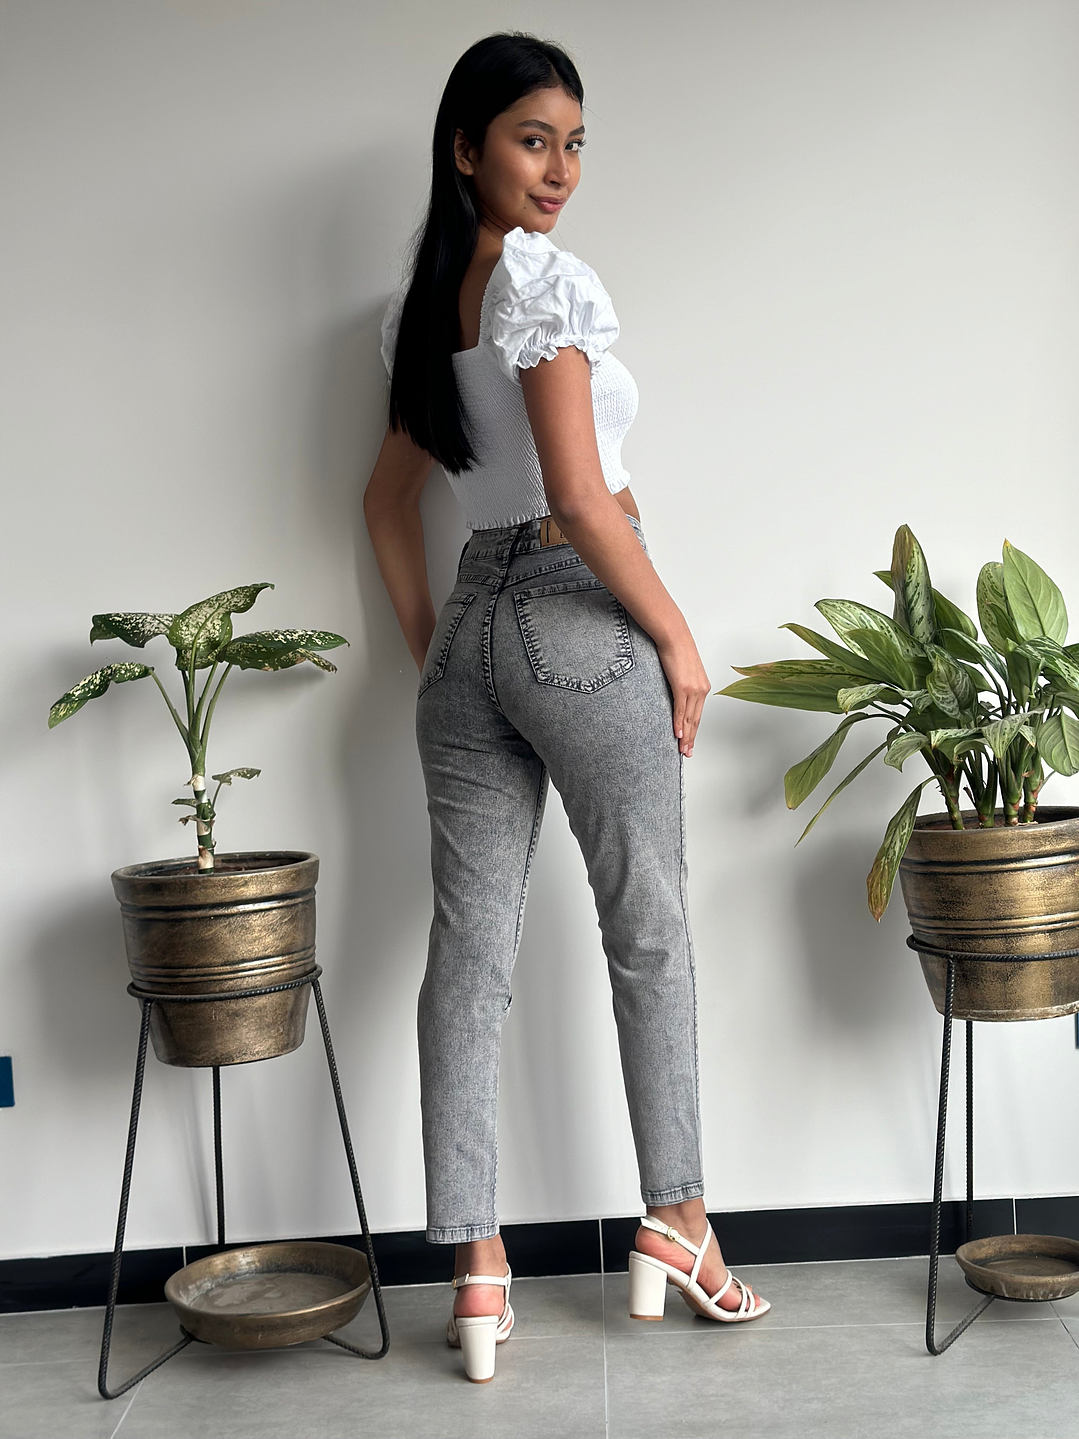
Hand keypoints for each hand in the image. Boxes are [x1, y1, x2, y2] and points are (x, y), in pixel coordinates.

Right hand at [656, 630, 709, 756]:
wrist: (673, 635)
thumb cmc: (677, 648)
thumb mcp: (683, 669)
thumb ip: (683, 683)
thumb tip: (676, 693)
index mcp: (702, 686)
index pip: (698, 714)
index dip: (694, 730)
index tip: (690, 741)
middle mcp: (701, 689)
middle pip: (695, 720)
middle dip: (691, 738)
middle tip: (687, 752)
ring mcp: (692, 689)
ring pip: (689, 718)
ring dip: (685, 736)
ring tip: (682, 749)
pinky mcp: (682, 687)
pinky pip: (681, 710)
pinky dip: (679, 724)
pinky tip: (678, 734)